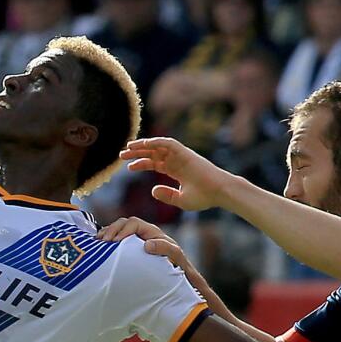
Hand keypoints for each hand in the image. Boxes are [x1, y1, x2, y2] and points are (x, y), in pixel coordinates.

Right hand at [97, 217, 188, 265]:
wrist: (176, 275)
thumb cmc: (177, 263)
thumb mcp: (174, 255)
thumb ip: (164, 248)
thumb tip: (147, 244)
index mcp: (150, 231)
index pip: (133, 223)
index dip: (123, 229)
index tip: (116, 241)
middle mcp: (140, 233)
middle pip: (121, 224)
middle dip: (110, 231)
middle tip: (103, 242)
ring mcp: (132, 240)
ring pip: (115, 231)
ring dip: (105, 235)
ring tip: (97, 244)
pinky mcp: (126, 249)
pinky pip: (112, 242)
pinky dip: (104, 243)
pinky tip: (97, 248)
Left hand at [120, 137, 238, 210]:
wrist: (219, 192)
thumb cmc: (204, 197)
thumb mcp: (180, 200)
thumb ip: (166, 196)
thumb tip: (152, 190)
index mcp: (176, 170)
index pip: (154, 163)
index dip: (141, 163)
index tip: (128, 167)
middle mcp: (177, 160)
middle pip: (153, 153)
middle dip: (137, 153)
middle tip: (121, 155)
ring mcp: (181, 156)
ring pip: (158, 146)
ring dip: (143, 145)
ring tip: (129, 147)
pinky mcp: (186, 152)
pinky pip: (169, 143)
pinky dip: (157, 141)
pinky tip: (145, 143)